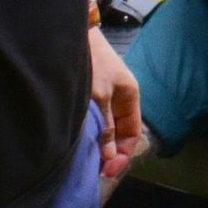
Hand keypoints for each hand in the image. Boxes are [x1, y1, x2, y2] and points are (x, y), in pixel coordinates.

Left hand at [88, 26, 142, 180]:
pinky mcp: (89, 96)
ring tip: (86, 161)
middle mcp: (119, 100)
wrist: (74, 35)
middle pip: (120, 134)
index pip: (133, 134)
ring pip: (106, 129)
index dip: (123, 154)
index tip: (108, 170)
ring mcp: (104, 98)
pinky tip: (78, 143)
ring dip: (98, 145)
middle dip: (110, 153)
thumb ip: (106, 125)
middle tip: (95, 171)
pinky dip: (89, 135)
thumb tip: (109, 155)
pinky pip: (94, 122)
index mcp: (130, 98)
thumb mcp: (100, 96)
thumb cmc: (92, 62)